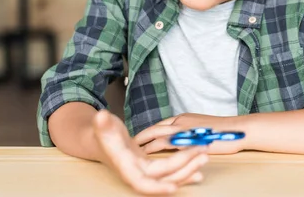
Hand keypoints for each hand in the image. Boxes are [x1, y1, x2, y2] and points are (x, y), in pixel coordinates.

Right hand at [92, 110, 208, 194]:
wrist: (99, 140)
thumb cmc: (101, 133)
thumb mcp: (101, 126)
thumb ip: (103, 123)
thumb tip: (101, 116)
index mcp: (125, 166)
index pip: (141, 182)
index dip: (157, 187)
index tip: (173, 187)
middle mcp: (137, 172)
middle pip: (163, 177)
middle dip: (184, 168)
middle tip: (202, 153)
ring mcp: (146, 170)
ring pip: (170, 176)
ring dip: (189, 169)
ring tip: (205, 157)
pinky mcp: (152, 166)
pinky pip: (171, 172)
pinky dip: (185, 171)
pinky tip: (199, 170)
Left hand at [134, 113, 246, 154]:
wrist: (238, 130)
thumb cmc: (226, 132)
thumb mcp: (204, 130)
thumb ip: (191, 134)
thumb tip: (184, 142)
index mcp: (185, 119)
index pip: (162, 125)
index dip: (150, 132)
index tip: (140, 138)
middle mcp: (181, 122)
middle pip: (155, 128)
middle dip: (141, 136)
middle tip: (128, 142)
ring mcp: (183, 130)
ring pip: (156, 135)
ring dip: (143, 143)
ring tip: (131, 150)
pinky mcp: (187, 139)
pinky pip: (165, 144)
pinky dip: (153, 148)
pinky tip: (145, 154)